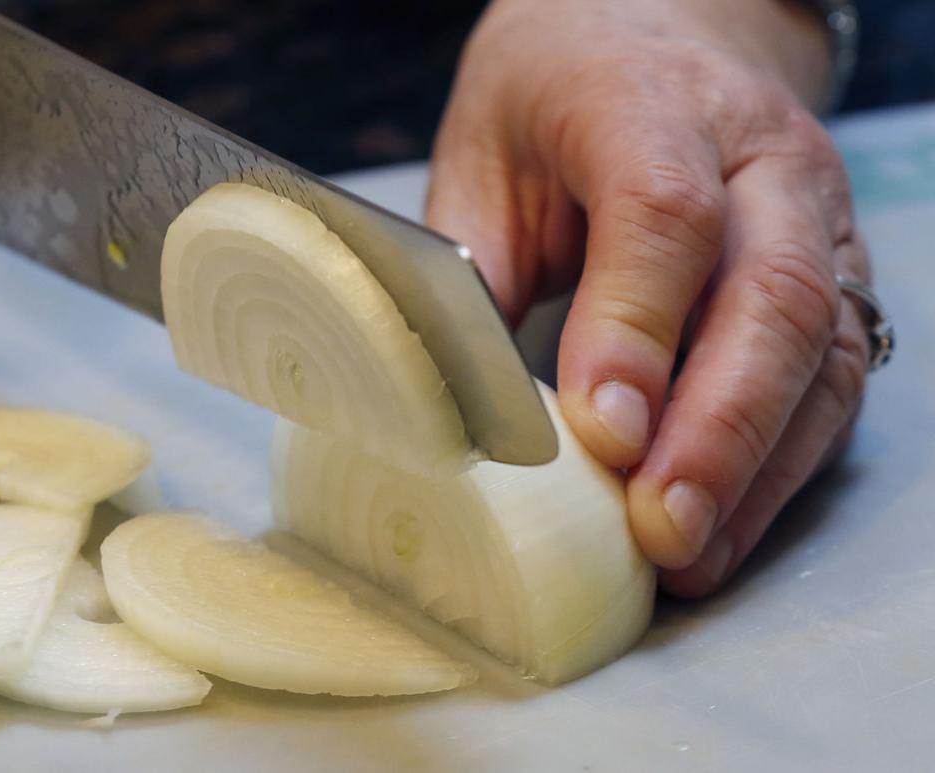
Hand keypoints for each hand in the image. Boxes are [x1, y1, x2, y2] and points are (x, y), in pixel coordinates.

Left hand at [427, 0, 872, 595]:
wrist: (656, 34)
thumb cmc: (553, 96)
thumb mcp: (483, 152)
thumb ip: (473, 265)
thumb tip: (461, 405)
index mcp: (648, 104)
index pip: (664, 214)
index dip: (634, 328)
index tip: (601, 432)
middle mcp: (758, 159)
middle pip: (772, 293)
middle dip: (716, 428)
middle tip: (659, 527)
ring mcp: (814, 217)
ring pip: (821, 349)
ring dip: (757, 465)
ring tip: (691, 554)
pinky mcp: (835, 274)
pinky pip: (833, 378)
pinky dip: (782, 463)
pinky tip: (728, 525)